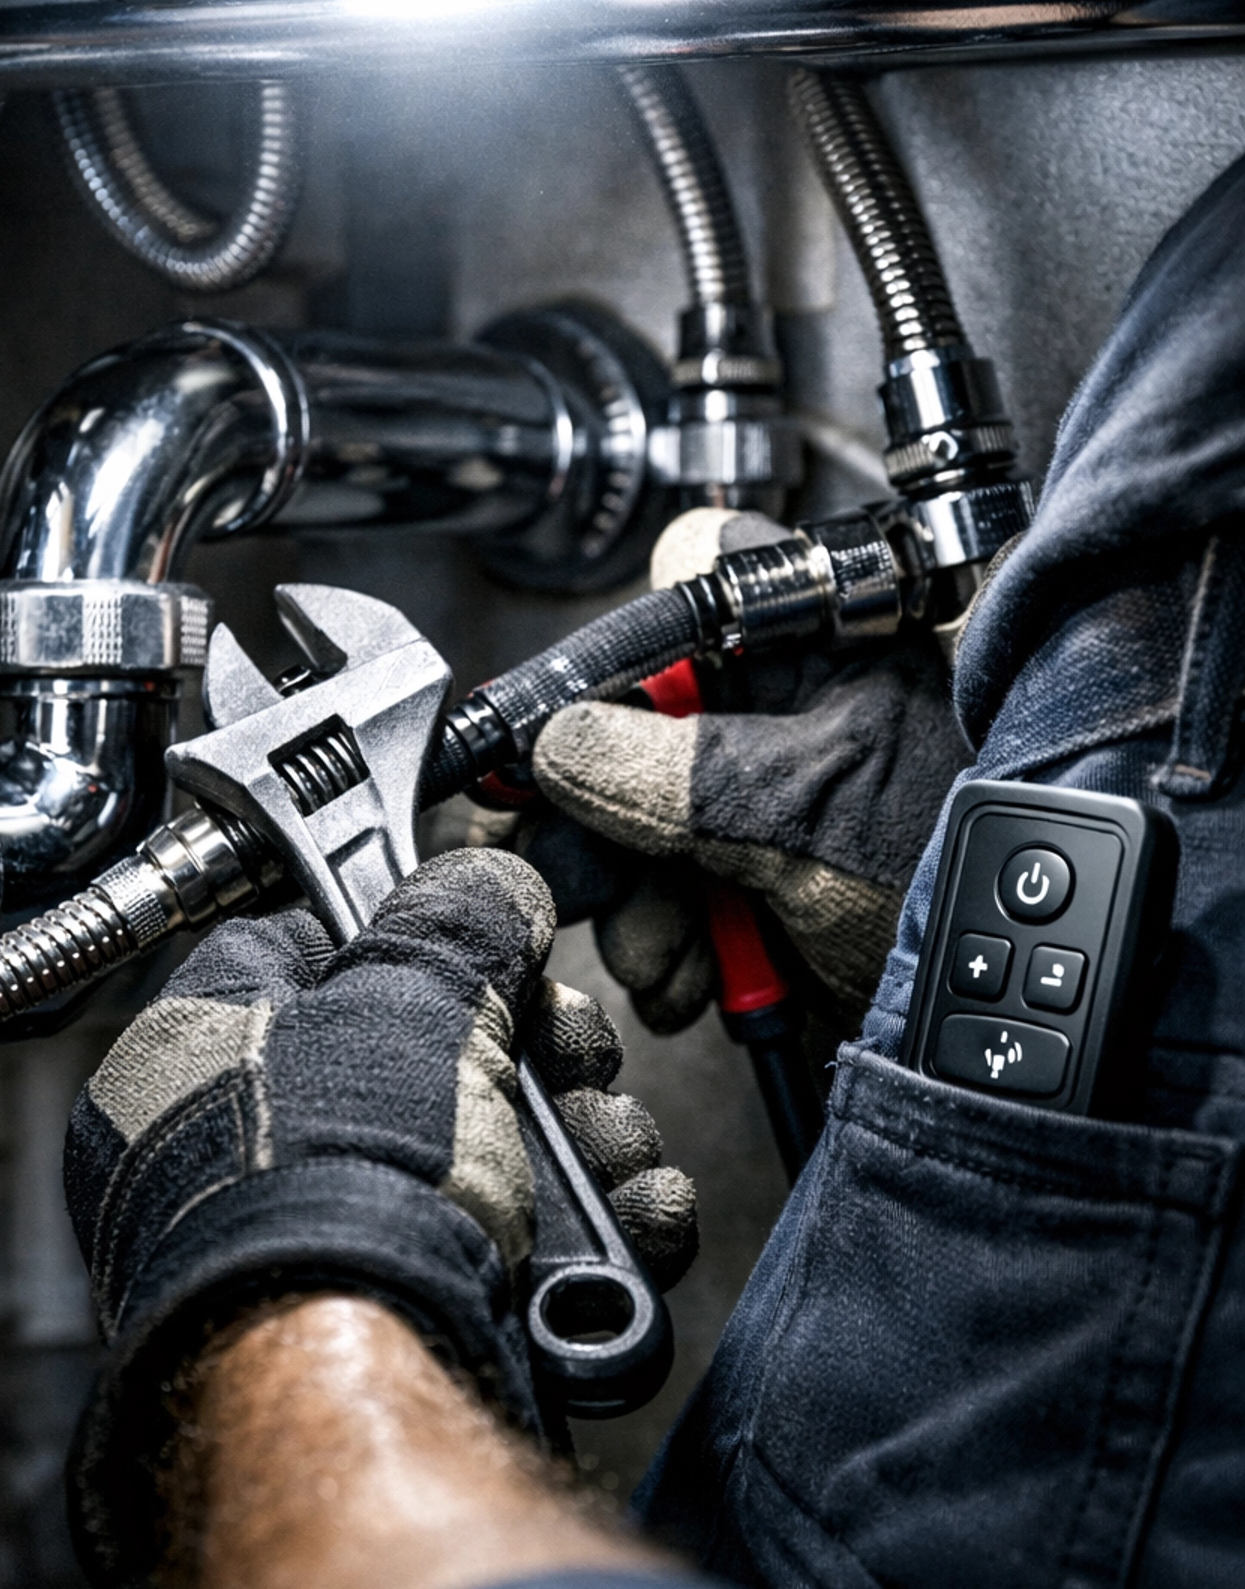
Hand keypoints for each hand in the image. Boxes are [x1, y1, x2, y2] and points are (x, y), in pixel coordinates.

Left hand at [63, 848, 694, 1588]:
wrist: (369, 1374)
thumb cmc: (329, 1182)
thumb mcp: (404, 988)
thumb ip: (456, 917)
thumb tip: (491, 892)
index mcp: (195, 1064)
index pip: (316, 959)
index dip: (424, 946)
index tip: (497, 948)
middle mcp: (250, 1162)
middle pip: (433, 1060)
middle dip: (543, 1055)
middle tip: (574, 1059)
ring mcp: (336, 1251)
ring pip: (499, 1157)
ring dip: (590, 1145)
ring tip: (613, 1153)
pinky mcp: (422, 1327)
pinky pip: (531, 1254)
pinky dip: (599, 1236)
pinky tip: (634, 1218)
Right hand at [524, 509, 972, 1038]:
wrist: (1023, 1010)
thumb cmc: (971, 877)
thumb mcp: (806, 815)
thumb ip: (675, 776)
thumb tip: (564, 745)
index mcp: (827, 635)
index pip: (696, 578)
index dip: (628, 653)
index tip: (571, 739)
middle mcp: (803, 694)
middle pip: (647, 717)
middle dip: (608, 822)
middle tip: (585, 887)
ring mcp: (787, 784)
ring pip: (652, 813)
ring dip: (638, 903)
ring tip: (663, 962)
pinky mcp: (780, 865)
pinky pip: (687, 883)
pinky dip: (675, 941)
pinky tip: (688, 980)